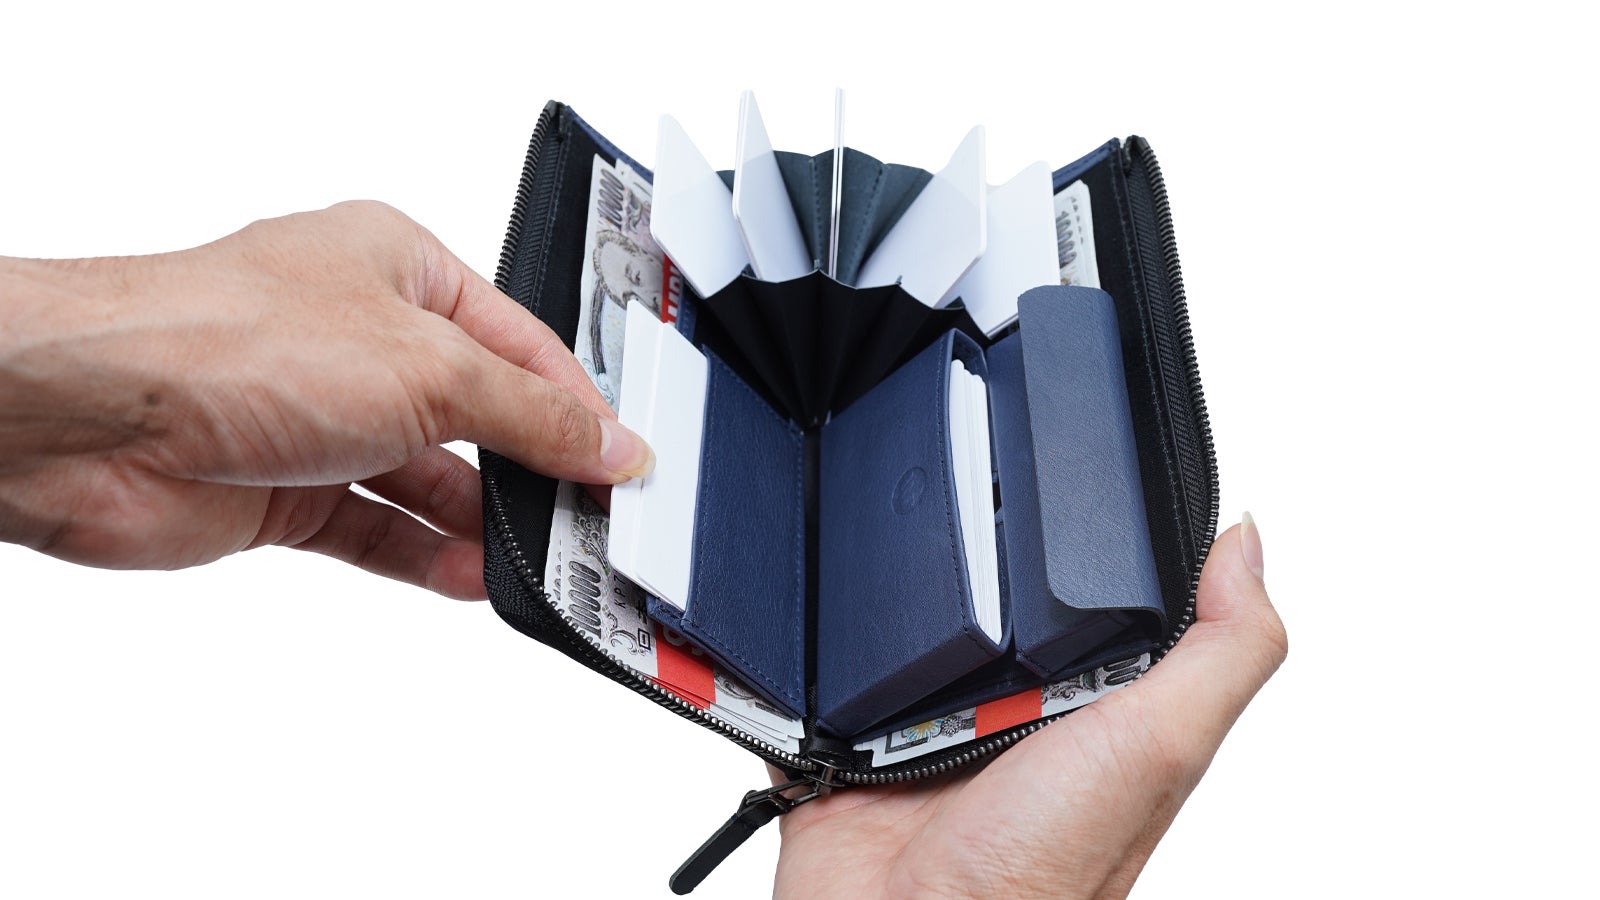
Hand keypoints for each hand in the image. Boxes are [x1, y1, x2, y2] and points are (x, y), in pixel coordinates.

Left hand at [0, 201, 651, 597]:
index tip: (623, 458)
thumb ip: (531, 415)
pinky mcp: (283, 488)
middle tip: (591, 517)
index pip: (519, 341)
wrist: (88, 415)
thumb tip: (609, 443)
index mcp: (398, 267)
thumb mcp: (428, 367)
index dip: (577, 402)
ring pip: (429, 480)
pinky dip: (427, 556)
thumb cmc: (229, 336)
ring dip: (483, 522)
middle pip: (476, 413)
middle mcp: (359, 336)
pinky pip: (378, 529)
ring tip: (543, 559)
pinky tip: (471, 576)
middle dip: (532, 468)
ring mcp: (319, 414)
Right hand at [773, 517, 1285, 898]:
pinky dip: (816, 660)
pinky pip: (823, 675)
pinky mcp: (852, 742)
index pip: (1093, 591)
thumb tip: (1248, 542)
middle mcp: (1011, 712)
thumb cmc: (1043, 875)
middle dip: (965, 571)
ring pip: (897, 624)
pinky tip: (824, 651)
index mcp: (1094, 705)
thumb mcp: (1161, 746)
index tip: (1068, 491)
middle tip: (963, 586)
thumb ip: (1221, 650)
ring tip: (891, 635)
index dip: (1083, 546)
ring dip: (881, 609)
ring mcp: (926, 726)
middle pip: (984, 595)